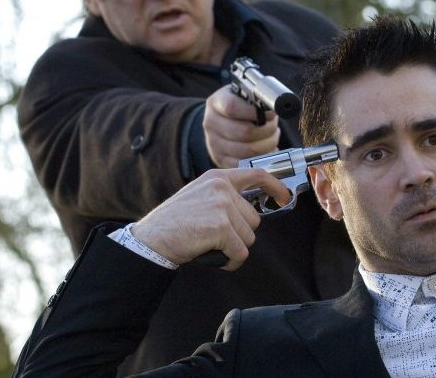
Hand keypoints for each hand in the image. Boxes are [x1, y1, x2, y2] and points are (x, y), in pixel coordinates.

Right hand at [131, 168, 289, 270]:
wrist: (151, 240)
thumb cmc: (174, 224)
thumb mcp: (200, 196)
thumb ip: (224, 197)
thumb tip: (252, 211)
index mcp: (217, 177)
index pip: (256, 174)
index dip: (275, 186)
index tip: (285, 197)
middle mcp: (221, 187)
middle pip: (254, 219)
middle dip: (239, 234)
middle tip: (214, 237)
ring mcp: (222, 206)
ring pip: (249, 237)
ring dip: (233, 248)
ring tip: (209, 245)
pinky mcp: (220, 227)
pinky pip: (240, 252)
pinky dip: (230, 261)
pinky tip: (213, 257)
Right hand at [204, 85, 279, 168]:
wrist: (223, 121)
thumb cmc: (241, 106)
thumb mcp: (244, 95)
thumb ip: (257, 100)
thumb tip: (275, 110)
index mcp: (216, 103)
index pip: (232, 108)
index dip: (254, 112)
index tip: (271, 114)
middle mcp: (211, 123)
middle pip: (244, 132)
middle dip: (267, 131)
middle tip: (275, 129)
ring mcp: (214, 144)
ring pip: (247, 150)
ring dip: (267, 146)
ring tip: (271, 139)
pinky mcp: (221, 160)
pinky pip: (245, 164)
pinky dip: (260, 159)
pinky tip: (266, 151)